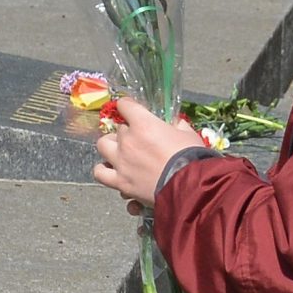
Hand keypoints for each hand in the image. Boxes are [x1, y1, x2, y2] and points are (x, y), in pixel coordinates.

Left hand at [92, 96, 207, 210]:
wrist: (188, 188)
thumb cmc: (191, 158)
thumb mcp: (188, 134)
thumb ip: (176, 125)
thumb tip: (173, 124)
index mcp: (143, 124)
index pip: (125, 105)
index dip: (128, 105)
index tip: (132, 109)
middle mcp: (127, 140)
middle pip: (119, 128)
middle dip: (128, 131)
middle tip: (140, 139)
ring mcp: (121, 162)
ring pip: (102, 145)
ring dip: (111, 146)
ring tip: (119, 151)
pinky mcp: (120, 182)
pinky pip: (100, 173)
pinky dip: (104, 170)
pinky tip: (112, 170)